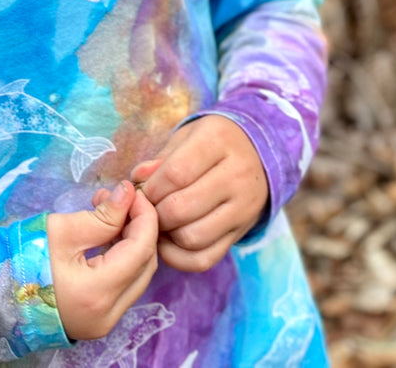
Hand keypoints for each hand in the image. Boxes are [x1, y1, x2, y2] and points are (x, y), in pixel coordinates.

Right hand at [46, 180, 158, 340]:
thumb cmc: (23, 260)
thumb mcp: (62, 230)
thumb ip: (104, 215)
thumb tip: (129, 193)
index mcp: (96, 293)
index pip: (142, 248)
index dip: (144, 216)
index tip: (133, 193)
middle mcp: (107, 315)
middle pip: (145, 264)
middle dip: (141, 229)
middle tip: (123, 203)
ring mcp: (104, 323)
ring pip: (138, 277)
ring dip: (133, 244)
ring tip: (112, 217)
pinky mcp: (99, 323)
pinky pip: (125, 288)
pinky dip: (124, 262)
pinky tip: (108, 239)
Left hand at [131, 116, 268, 272]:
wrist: (257, 155)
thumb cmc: (211, 145)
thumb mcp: (186, 138)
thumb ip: (160, 160)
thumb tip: (137, 181)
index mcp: (219, 142)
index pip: (175, 174)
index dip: (150, 188)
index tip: (143, 191)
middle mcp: (237, 175)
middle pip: (181, 209)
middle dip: (154, 214)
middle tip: (148, 209)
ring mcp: (243, 207)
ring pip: (191, 238)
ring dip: (165, 236)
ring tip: (159, 223)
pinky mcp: (241, 232)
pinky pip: (204, 258)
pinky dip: (179, 257)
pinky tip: (170, 241)